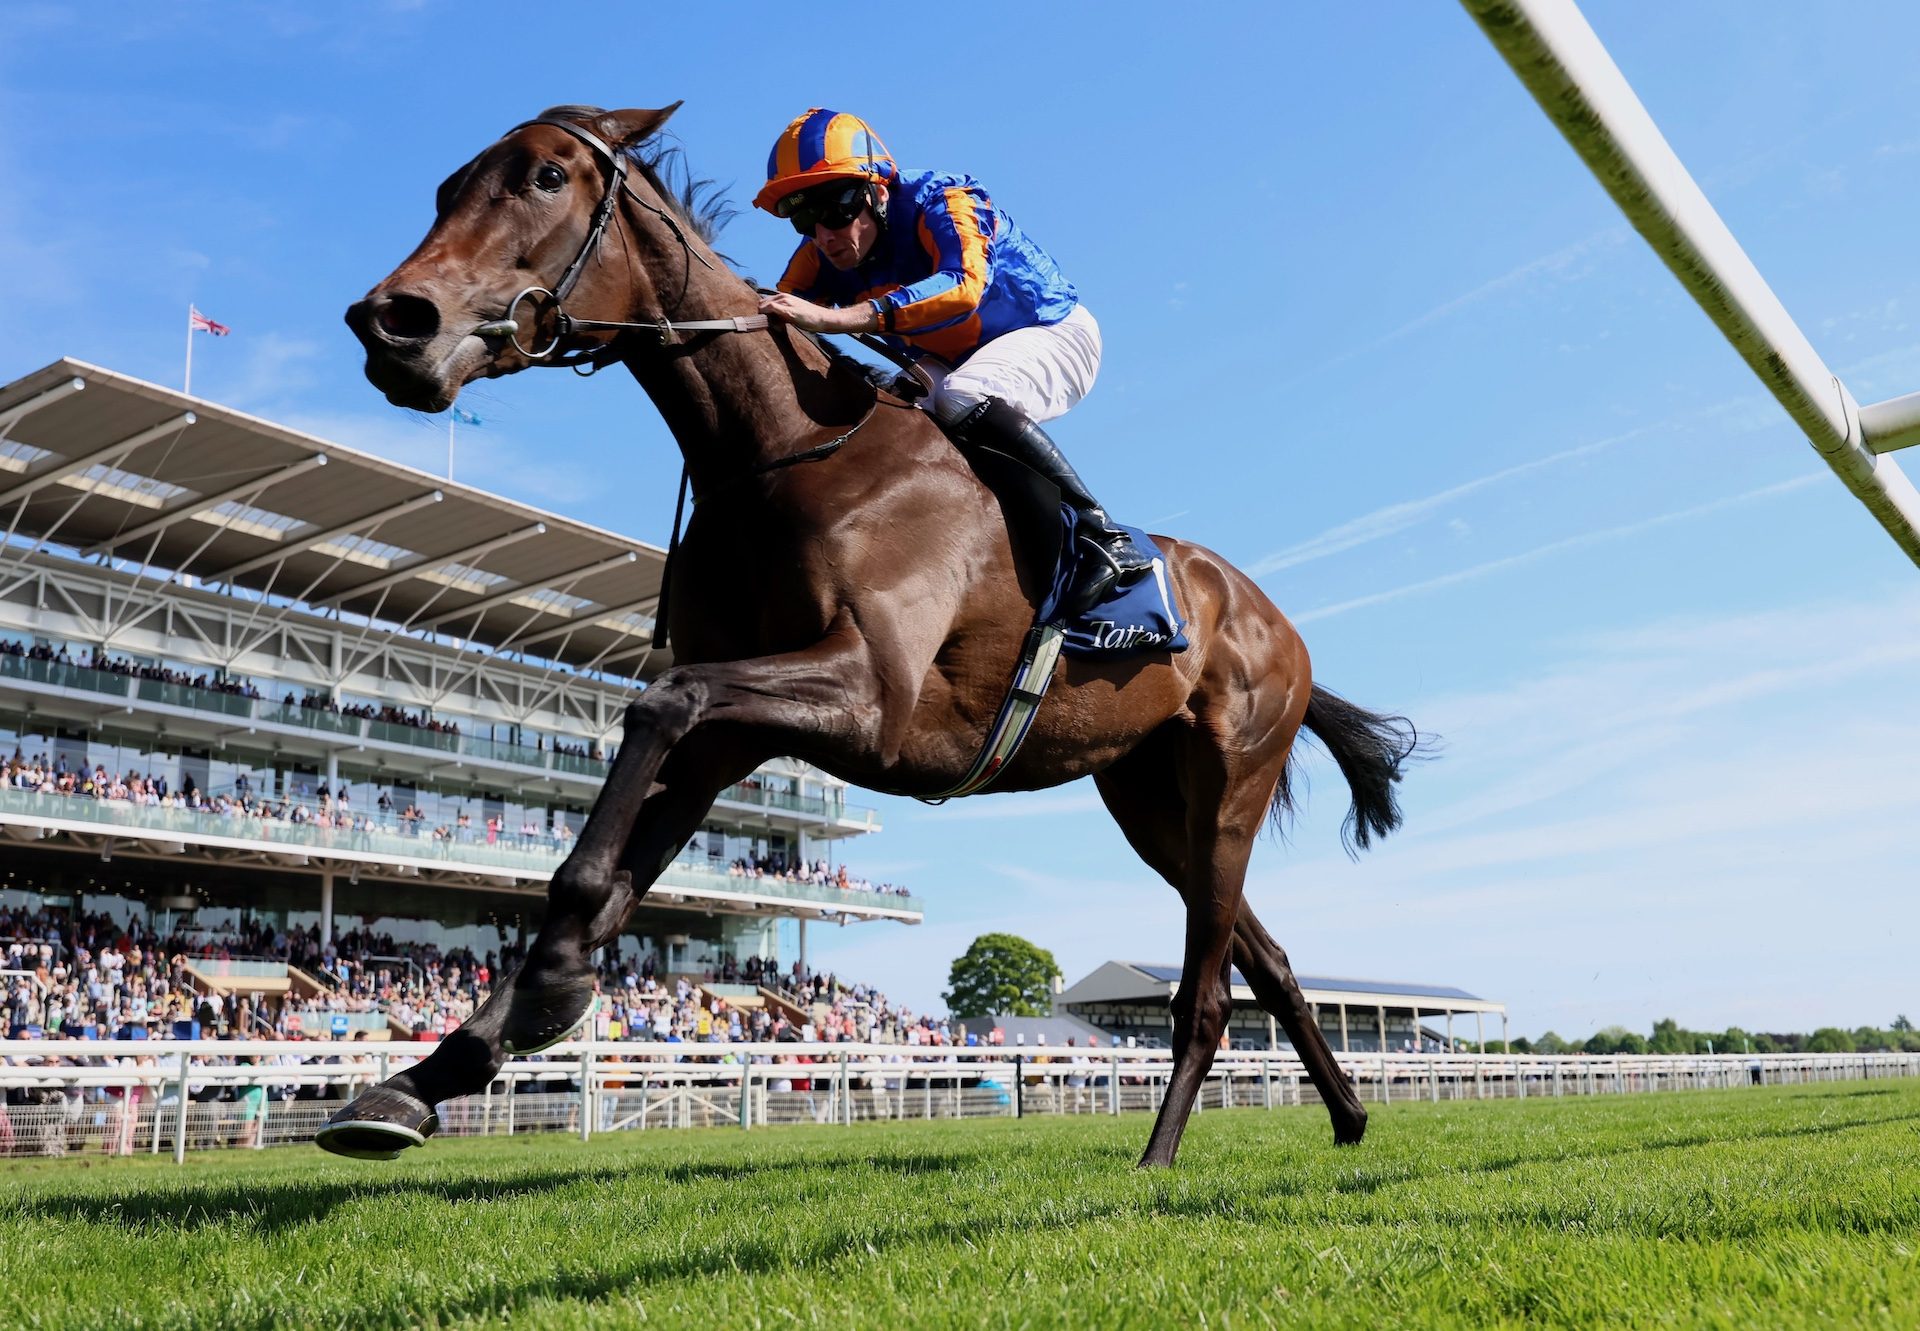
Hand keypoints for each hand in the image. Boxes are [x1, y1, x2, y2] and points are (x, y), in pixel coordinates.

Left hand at [757, 293, 873, 333]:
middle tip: (773, 326)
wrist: (823, 318)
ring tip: (776, 327)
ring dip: (765, 317)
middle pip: (762, 303)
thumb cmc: (809, 318)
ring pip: (764, 305)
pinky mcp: (788, 310)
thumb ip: (782, 315)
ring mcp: (785, 302)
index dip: (763, 313)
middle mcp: (783, 296)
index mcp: (784, 297)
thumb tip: (773, 322)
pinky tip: (774, 325)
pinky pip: (770, 308)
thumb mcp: (793, 313)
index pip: (764, 302)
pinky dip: (767, 315)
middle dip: (762, 315)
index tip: (768, 323)